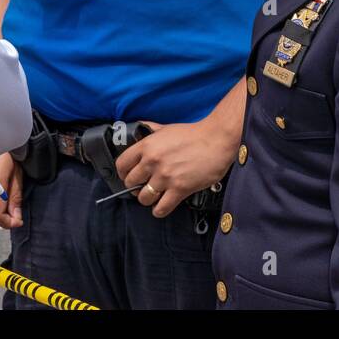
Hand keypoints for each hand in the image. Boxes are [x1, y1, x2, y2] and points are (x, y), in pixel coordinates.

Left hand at [115, 120, 235, 217]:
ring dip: (147, 199)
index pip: (122, 164)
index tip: (126, 176)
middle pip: (130, 182)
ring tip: (153, 197)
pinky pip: (161, 208)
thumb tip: (141, 128)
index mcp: (148, 146)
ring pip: (144, 198)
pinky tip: (161, 207)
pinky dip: (159, 210)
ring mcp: (165, 176)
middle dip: (134, 187)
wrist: (216, 140)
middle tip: (142, 187)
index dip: (122, 173)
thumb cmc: (195, 134)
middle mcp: (153, 161)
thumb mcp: (167, 128)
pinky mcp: (179, 189)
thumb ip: (151, 130)